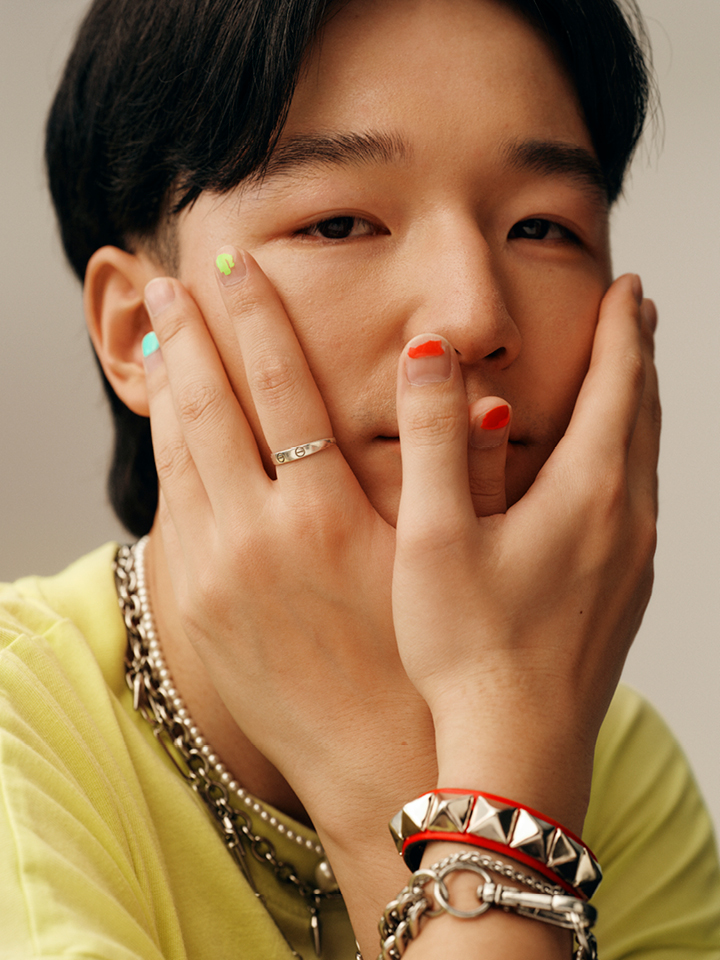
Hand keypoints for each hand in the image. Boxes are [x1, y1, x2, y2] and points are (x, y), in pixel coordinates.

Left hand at [142, 248, 435, 829]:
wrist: (373, 763)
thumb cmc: (422, 664)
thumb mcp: (448, 562)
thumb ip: (466, 467)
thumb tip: (479, 388)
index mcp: (326, 517)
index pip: (279, 388)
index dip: (255, 319)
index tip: (234, 268)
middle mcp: (258, 538)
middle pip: (209, 408)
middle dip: (187, 334)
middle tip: (165, 280)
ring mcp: (214, 572)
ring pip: (176, 454)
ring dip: (167, 387)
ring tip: (158, 336)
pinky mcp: (192, 604)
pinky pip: (170, 507)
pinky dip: (167, 453)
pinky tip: (168, 420)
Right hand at [392, 274, 658, 830]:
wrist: (519, 749)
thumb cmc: (471, 648)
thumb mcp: (437, 535)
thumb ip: (433, 438)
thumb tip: (434, 352)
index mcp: (589, 493)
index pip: (619, 385)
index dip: (621, 330)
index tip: (626, 286)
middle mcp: (627, 522)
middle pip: (646, 417)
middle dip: (640, 358)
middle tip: (638, 315)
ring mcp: (632, 564)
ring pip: (648, 462)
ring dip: (640, 410)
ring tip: (630, 381)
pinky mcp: (623, 597)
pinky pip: (639, 505)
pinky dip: (632, 462)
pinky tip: (611, 477)